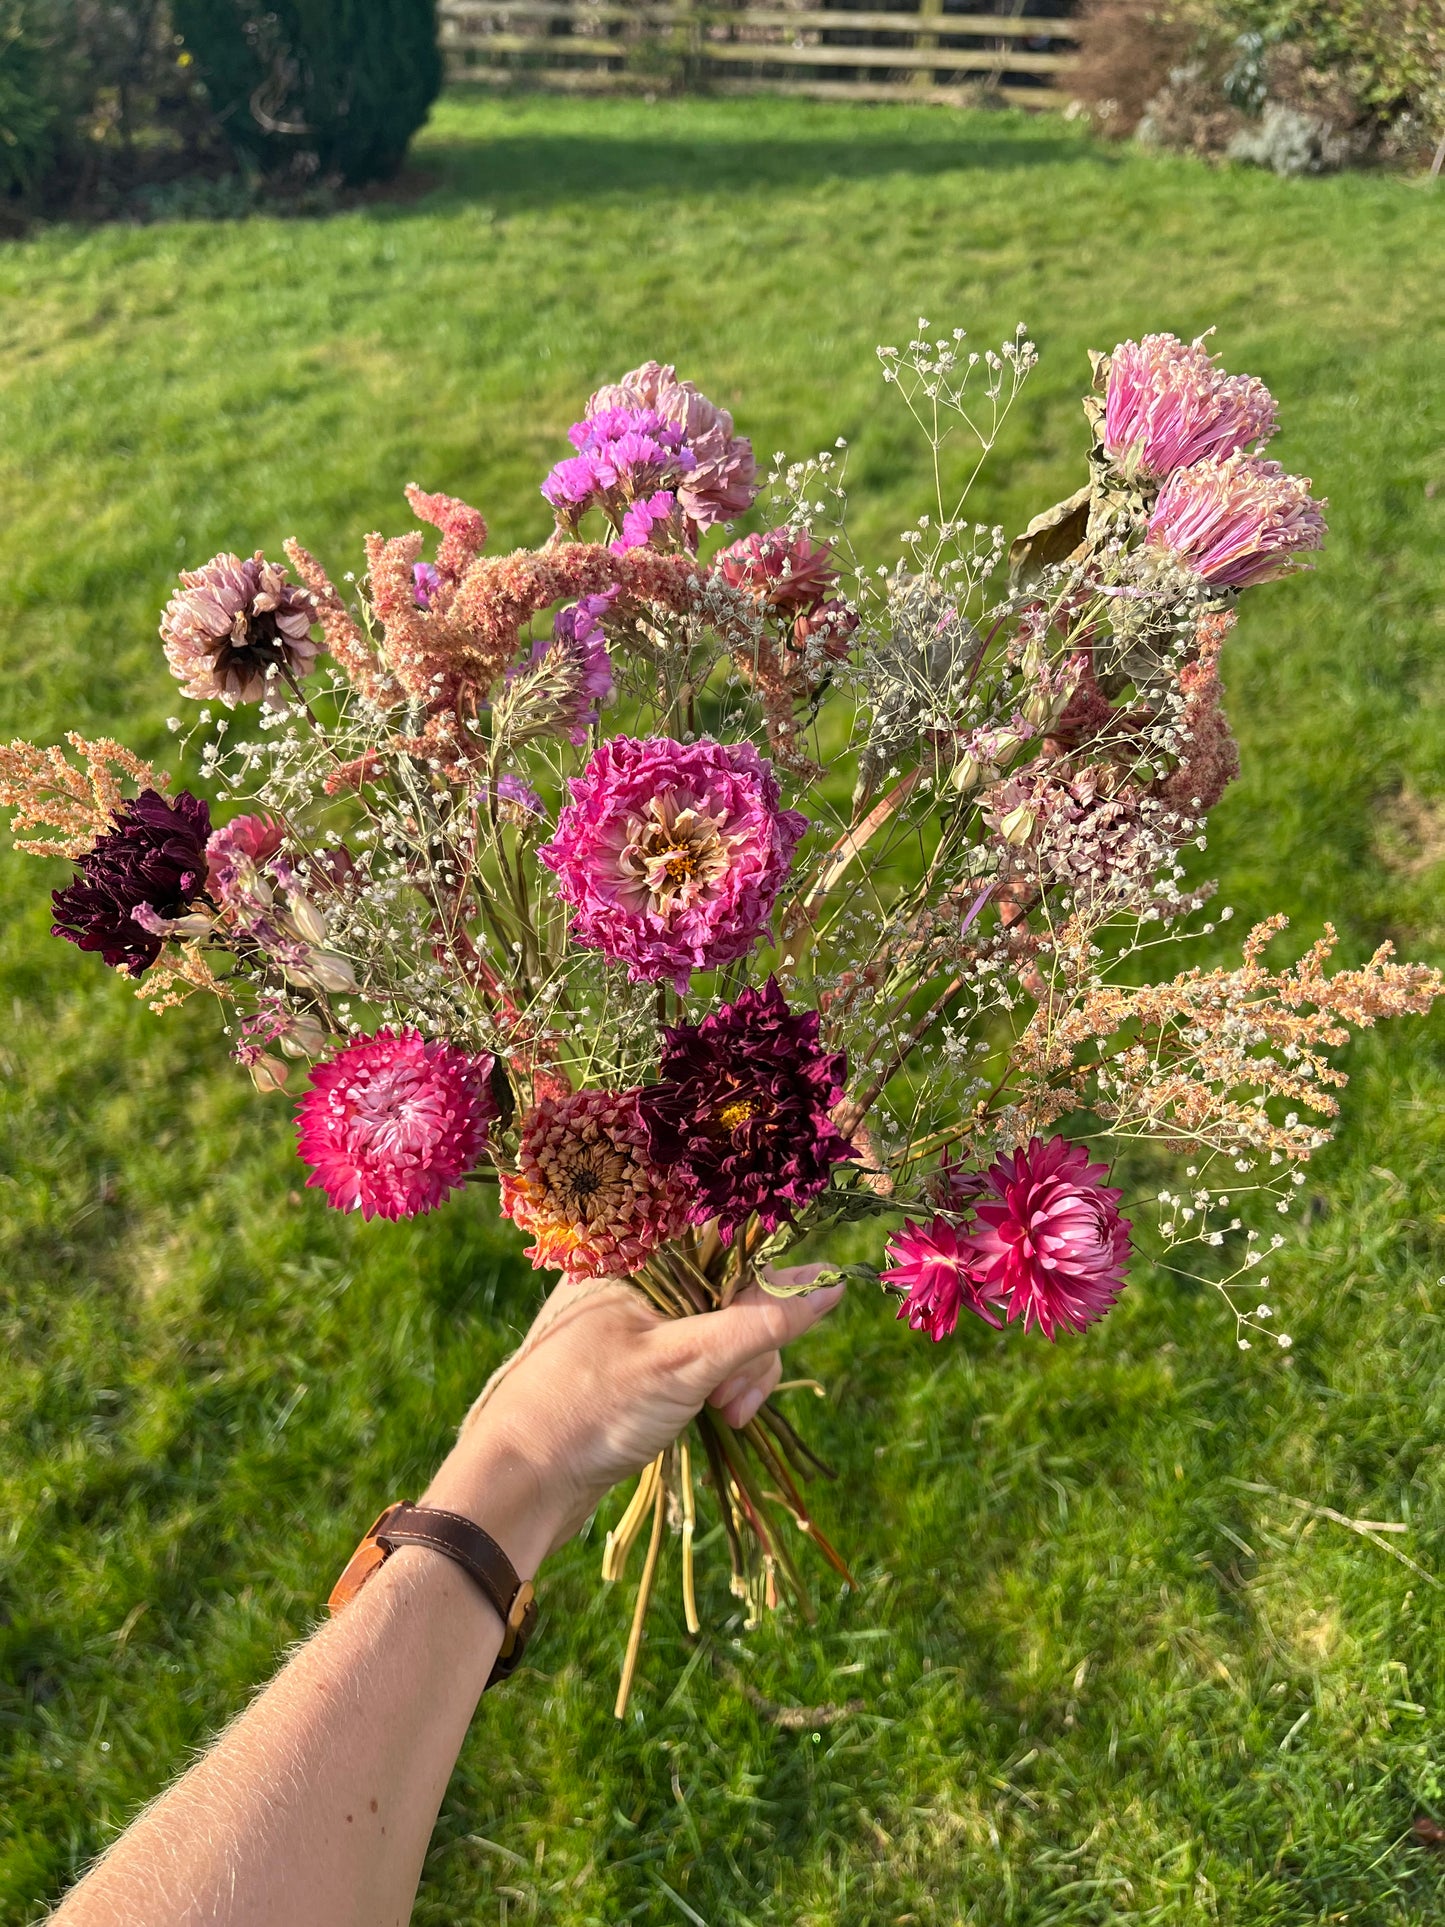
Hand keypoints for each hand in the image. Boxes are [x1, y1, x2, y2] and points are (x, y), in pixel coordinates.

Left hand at [422, 1266, 844, 1574]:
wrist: (520, 1486)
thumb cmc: (592, 1410)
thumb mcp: (685, 1363)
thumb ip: (760, 1321)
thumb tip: (833, 1282)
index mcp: (633, 1255)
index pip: (727, 1246)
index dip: (762, 1290)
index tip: (770, 1339)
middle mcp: (634, 1279)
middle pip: (729, 1293)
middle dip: (747, 1349)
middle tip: (731, 1400)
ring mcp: (635, 1324)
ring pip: (719, 1332)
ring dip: (735, 1376)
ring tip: (723, 1417)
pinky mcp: (637, 1365)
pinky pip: (698, 1360)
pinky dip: (713, 1387)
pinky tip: (712, 1418)